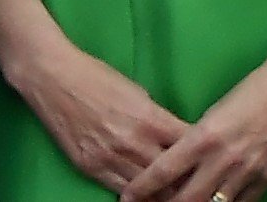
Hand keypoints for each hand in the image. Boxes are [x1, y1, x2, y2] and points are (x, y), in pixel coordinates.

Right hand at [5, 38, 186, 190]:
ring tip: (176, 194)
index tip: (209, 157)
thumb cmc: (100, 78)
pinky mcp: (90, 168)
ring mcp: (109, 158)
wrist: (57, 80)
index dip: (199, 153)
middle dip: (184, 178)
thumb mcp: (139, 93)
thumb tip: (173, 135)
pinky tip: (145, 197)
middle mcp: (132, 142)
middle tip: (196, 182)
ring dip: (161, 191)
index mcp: (149, 118)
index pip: (185, 143)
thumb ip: (156, 118)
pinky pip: (118, 188)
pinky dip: (134, 194)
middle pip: (168, 172)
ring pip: (144, 186)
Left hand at [119, 47, 266, 201]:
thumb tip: (179, 167)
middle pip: (183, 200)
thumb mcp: (217, 111)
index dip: (141, 190)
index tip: (128, 198)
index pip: (163, 172)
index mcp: (205, 136)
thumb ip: (197, 141)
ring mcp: (247, 172)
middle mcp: (223, 158)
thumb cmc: (255, 88)